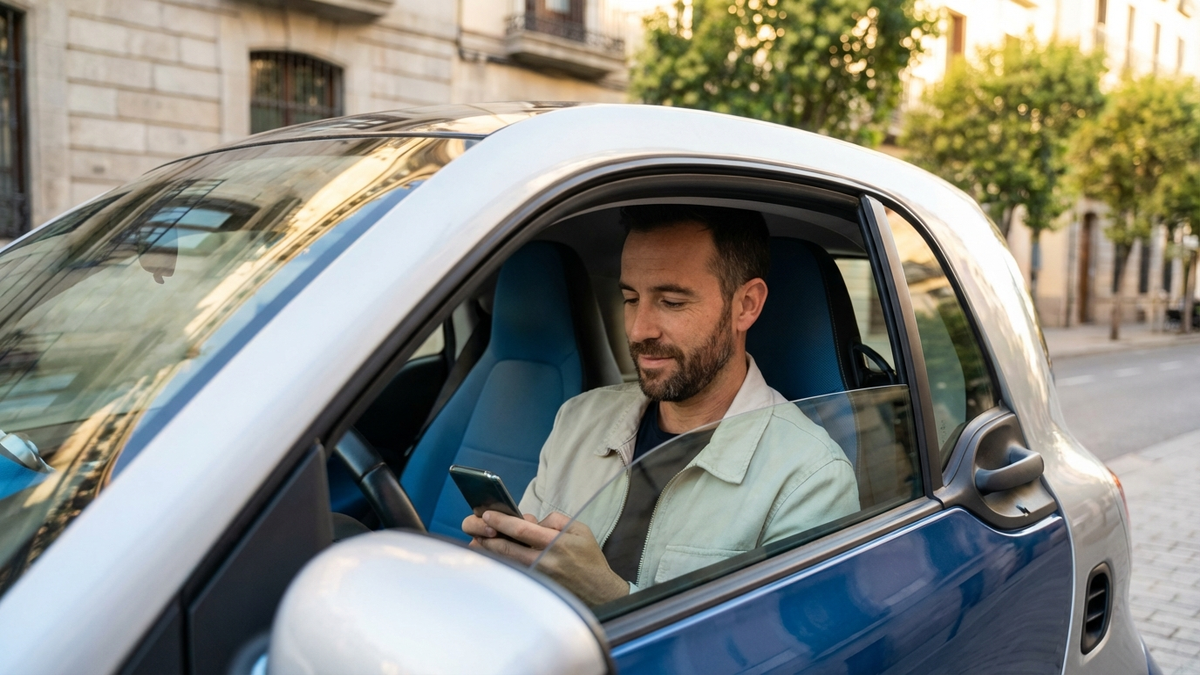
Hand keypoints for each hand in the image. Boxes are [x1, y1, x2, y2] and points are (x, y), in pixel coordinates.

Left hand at [462, 510, 629, 605]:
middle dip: (487, 536)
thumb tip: (531, 521)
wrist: (599, 590)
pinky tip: (491, 556)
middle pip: (507, 548)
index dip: (502, 521)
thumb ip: (555, 520)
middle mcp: (544, 561)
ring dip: (489, 551)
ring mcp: (538, 577)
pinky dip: (500, 563)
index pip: (522, 530)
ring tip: (477, 539)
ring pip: (505, 562)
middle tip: (475, 526)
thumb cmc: (589, 557)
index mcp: (556, 543)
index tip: (487, 514)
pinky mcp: (535, 587)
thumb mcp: (580, 529)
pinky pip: (513, 572)